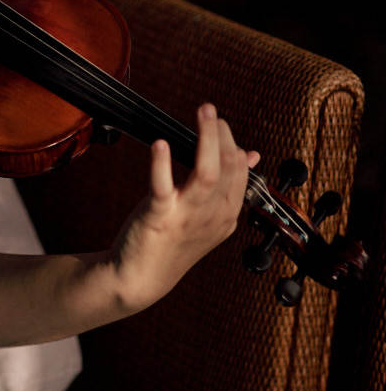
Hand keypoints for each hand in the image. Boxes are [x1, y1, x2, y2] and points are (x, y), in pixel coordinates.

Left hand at [109, 104, 260, 311]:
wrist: (140, 278)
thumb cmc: (172, 243)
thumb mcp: (207, 215)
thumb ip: (228, 186)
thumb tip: (249, 153)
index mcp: (227, 213)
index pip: (240, 171)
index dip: (231, 143)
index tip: (219, 123)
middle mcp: (212, 215)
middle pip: (227, 168)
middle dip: (221, 135)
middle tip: (209, 111)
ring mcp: (187, 216)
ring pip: (207, 173)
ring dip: (206, 139)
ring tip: (203, 114)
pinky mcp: (159, 217)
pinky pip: (163, 186)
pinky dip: (162, 164)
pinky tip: (160, 144)